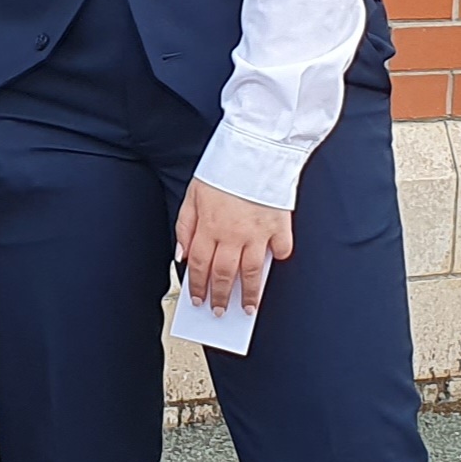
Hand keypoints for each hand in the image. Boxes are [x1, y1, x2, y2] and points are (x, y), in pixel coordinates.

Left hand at [174, 179, 291, 315]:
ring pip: (252, 272)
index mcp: (208, 227)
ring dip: (249, 293)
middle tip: (220, 311)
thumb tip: (180, 253)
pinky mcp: (280, 225)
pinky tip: (273, 263)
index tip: (198, 300)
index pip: (199, 265)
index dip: (197, 286)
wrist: (253, 150)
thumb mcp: (192, 195)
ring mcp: (258, 232)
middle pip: (224, 274)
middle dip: (221, 297)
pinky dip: (278, 258)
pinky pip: (280, 249)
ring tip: (248, 308)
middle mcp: (232, 234)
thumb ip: (185, 226)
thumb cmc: (222, 170)